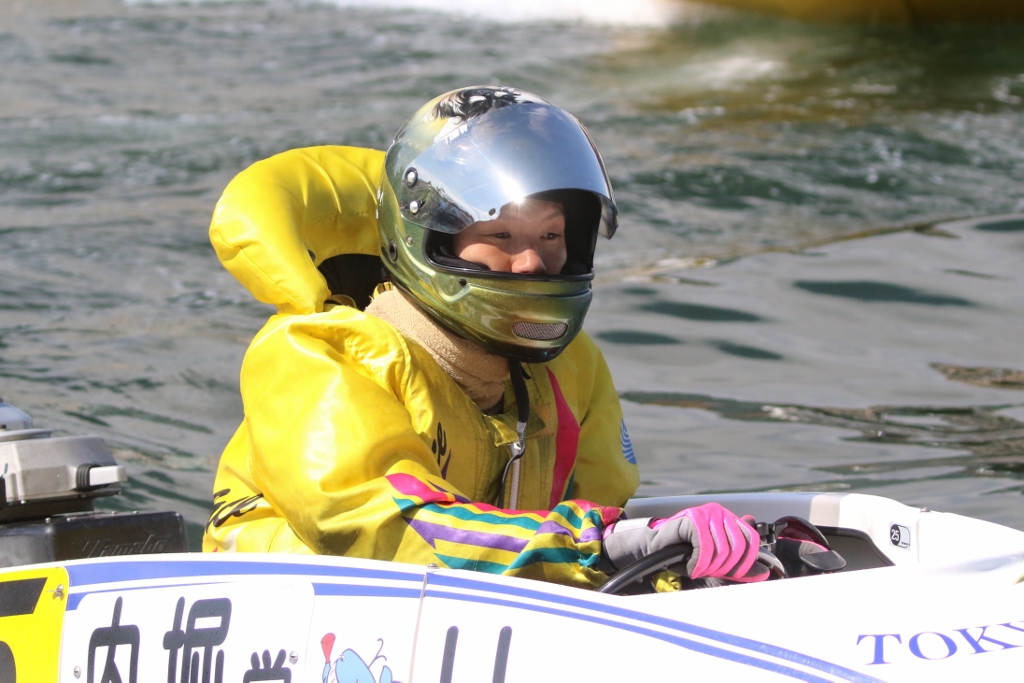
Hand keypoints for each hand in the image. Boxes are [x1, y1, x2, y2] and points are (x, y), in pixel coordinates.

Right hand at [602, 502, 768, 582]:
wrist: (656, 549)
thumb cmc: (686, 555)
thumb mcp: (717, 563)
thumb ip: (739, 565)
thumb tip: (764, 572)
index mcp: (730, 520)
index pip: (751, 540)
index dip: (746, 562)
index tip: (735, 574)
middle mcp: (720, 512)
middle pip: (738, 546)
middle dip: (724, 567)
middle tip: (709, 572)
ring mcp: (706, 513)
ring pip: (722, 549)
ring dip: (709, 567)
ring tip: (697, 569)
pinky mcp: (693, 518)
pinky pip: (705, 547)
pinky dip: (699, 563)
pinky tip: (691, 566)